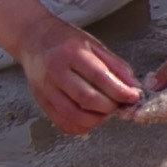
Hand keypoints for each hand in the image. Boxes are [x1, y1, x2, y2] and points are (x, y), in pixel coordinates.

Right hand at [8, 19, 150, 132]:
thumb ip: (115, 66)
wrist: (34, 40)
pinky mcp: (42, 102)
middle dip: (109, 107)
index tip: (133, 97)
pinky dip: (81, 126)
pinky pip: (63, 123)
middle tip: (119, 105)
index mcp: (71, 53)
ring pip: (74, 115)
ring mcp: (46, 89)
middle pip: (86, 99)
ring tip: (105, 112)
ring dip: (96, 119)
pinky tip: (90, 117)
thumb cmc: (66, 41)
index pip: (99, 77)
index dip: (120, 91)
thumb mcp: (94, 45)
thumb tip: (133, 87)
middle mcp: (56, 72)